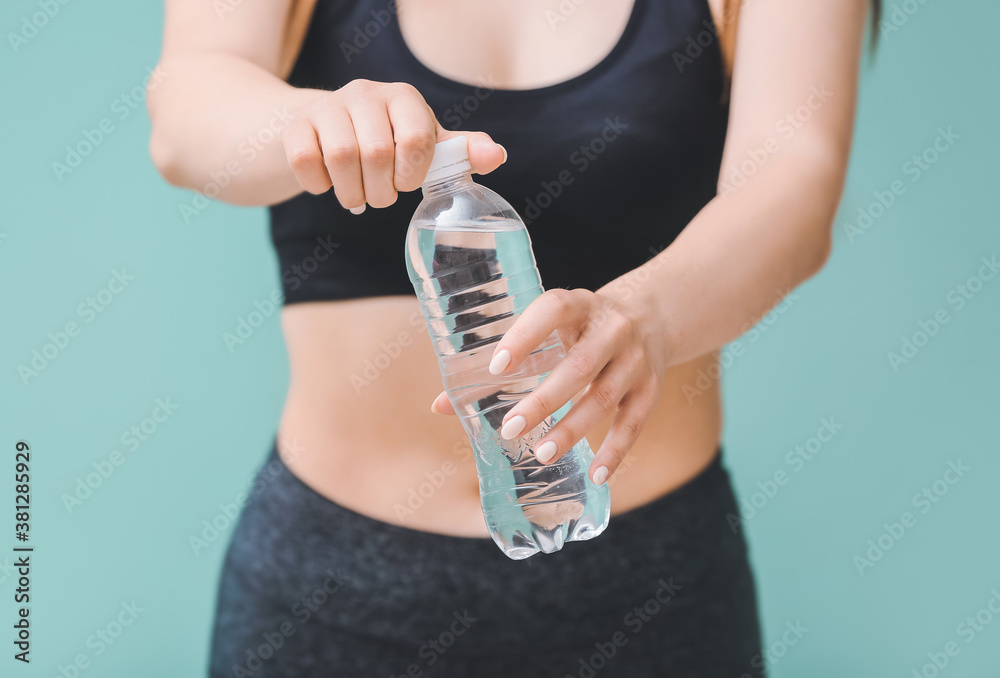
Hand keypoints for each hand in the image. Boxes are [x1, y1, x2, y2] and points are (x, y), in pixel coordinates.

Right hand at [280, 79, 505, 210]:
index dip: (412, 174)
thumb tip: (496, 155)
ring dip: (351, 193)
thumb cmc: (381, 140)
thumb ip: (458, 153)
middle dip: (380, 191)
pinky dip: (318, 186)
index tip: (406, 183)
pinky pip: (305, 161)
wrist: (318, 129)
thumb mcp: (422, 144)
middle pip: (376, 154)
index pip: (417, 139)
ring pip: (341, 159)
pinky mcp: (295, 124)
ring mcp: (327, 106)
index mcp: (404, 98)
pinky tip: (325, 184)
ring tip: (356, 196)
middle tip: (379, 195)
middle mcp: (366, 93)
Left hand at [431, 287, 669, 484]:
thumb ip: (499, 361)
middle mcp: (612, 328)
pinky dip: (615, 451)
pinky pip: (634, 422)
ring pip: (605, 396)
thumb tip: (440, 406)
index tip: (496, 367)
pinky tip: (595, 475)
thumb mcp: (550, 328)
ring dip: (574, 429)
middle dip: (545, 400)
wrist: (654, 315)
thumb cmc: (581, 326)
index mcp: (580, 305)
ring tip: (543, 454)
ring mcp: (636, 359)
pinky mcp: (652, 387)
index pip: (553, 310)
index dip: (525, 336)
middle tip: (510, 429)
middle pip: (580, 366)